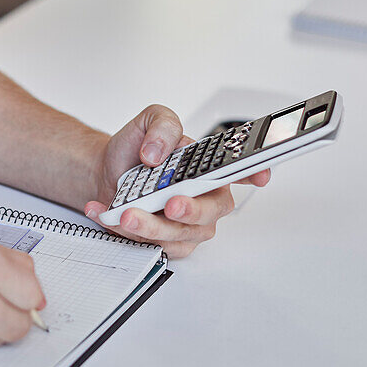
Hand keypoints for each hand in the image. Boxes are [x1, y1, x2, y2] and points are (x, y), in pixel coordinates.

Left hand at [83, 105, 269, 256]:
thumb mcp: (149, 121)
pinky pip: (154, 245)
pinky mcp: (168, 241)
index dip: (256, 173)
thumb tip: (159, 152)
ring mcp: (188, 222)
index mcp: (209, 166)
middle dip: (191, 210)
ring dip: (151, 226)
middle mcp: (204, 196)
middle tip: (171, 204)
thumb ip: (161, 127)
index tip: (260, 177)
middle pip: (211, 211)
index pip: (241, 169)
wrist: (107, 171)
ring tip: (126, 213)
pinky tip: (111, 216)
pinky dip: (127, 232)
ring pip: (179, 234)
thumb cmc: (136, 149)